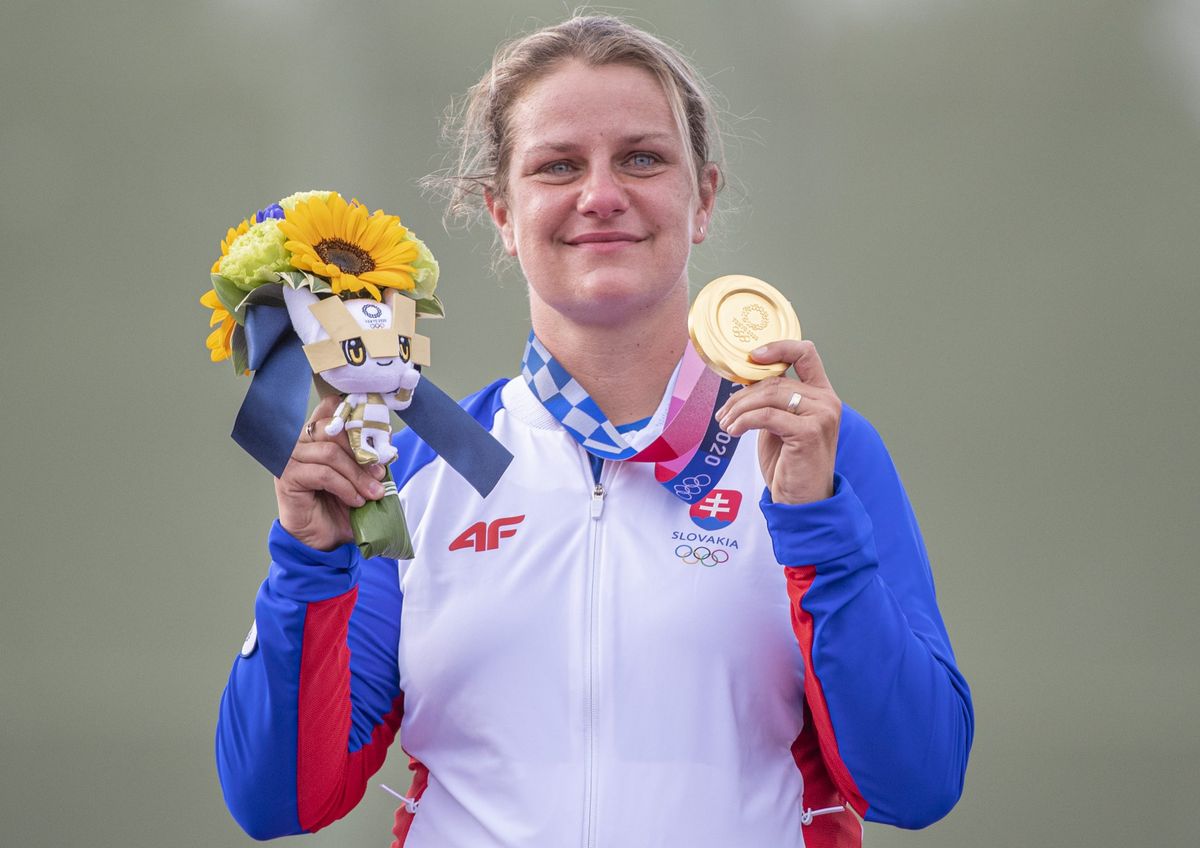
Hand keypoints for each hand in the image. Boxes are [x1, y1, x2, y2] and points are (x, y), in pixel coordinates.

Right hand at [274, 394, 387, 550]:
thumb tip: (387, 446)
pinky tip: (355, 501)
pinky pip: (323, 474)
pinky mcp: (286, 476)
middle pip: (334, 430)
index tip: (382, 435)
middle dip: (363, 453)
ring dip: (357, 475)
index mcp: (317, 433)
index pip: (333, 407)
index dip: (357, 416)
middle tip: (381, 474)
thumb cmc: (340, 505)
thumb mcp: (361, 477)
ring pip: (330, 453)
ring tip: (373, 493)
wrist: (324, 538)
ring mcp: (290, 457)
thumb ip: (368, 458)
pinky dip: (345, 487)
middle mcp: (300, 440)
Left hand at [715, 340, 840, 504]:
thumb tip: (745, 380)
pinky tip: (734, 430)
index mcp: (822, 395)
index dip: (778, 347)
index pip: (805, 353)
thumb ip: (773, 401)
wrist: (803, 501)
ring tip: (726, 423)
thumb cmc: (790, 464)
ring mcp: (821, 415)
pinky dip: (743, 421)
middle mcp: (826, 401)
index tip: (752, 356)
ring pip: (769, 396)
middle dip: (742, 395)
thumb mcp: (780, 425)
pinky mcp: (809, 432)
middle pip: (776, 381)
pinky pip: (766, 416)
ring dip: (739, 408)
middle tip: (724, 412)